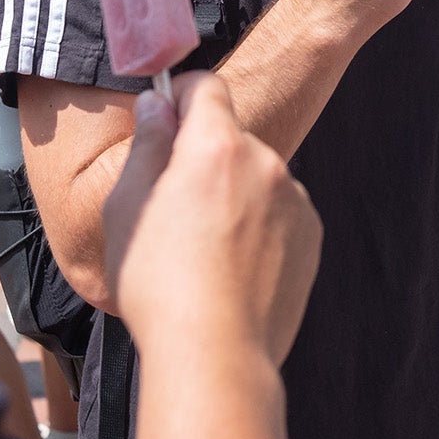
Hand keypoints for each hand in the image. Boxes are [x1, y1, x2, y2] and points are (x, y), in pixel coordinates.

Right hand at [105, 73, 321, 363]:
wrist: (215, 352)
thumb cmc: (158, 282)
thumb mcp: (126, 206)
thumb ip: (147, 143)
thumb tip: (158, 102)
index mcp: (217, 146)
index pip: (207, 87)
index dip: (182, 96)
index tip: (166, 118)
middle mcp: (267, 162)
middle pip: (232, 139)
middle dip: (204, 159)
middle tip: (172, 206)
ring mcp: (295, 200)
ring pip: (257, 180)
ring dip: (234, 196)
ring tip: (202, 250)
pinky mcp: (311, 237)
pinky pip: (280, 215)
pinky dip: (259, 229)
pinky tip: (232, 268)